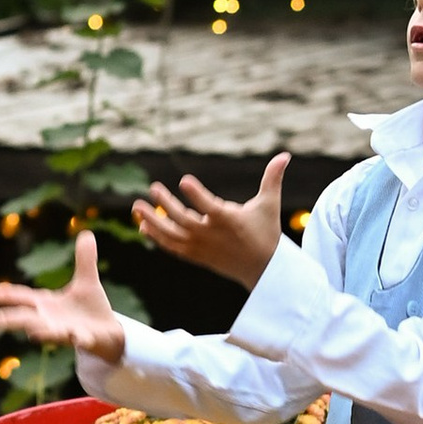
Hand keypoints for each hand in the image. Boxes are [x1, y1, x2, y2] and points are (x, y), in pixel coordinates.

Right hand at [0, 229, 124, 360]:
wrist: (110, 332)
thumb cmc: (92, 308)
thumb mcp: (87, 280)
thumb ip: (84, 259)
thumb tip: (86, 233)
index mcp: (46, 303)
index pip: (20, 297)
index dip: (2, 295)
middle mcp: (51, 319)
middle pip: (25, 318)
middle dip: (8, 319)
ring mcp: (65, 330)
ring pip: (48, 332)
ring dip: (40, 330)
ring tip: (30, 331)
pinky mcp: (84, 339)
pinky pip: (80, 339)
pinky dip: (78, 338)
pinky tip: (78, 337)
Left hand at [133, 151, 288, 291]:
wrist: (262, 269)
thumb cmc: (265, 231)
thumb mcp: (269, 204)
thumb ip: (273, 179)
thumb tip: (286, 155)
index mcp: (228, 221)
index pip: (210, 207)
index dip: (197, 194)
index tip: (184, 181)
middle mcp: (211, 235)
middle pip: (184, 220)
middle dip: (166, 204)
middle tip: (152, 188)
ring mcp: (201, 247)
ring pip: (172, 235)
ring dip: (153, 221)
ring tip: (137, 207)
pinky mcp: (196, 256)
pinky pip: (172, 247)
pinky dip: (157, 238)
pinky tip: (143, 225)